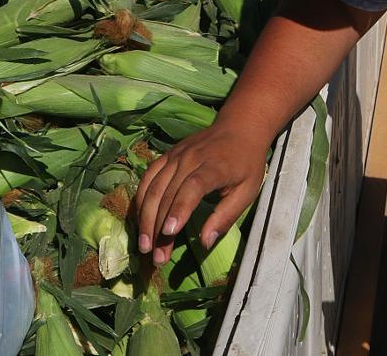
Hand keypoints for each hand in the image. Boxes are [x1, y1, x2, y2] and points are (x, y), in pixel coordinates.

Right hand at [134, 121, 267, 265]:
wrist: (238, 128)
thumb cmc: (246, 163)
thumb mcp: (247, 191)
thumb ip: (226, 217)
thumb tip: (205, 243)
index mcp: (214, 167)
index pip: (192, 187)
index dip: (179, 209)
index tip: (169, 233)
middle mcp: (190, 159)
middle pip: (167, 194)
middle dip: (158, 228)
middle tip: (155, 258)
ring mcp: (175, 156)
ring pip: (152, 188)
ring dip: (145, 219)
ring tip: (144, 246)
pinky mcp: (166, 156)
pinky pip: (147, 178)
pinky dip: (140, 200)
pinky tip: (139, 221)